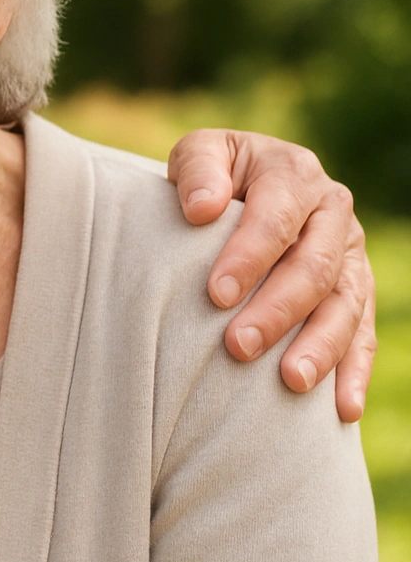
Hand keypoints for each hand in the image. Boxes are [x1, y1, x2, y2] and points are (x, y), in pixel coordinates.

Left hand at [167, 129, 374, 422]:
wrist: (243, 183)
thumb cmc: (212, 175)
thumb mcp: (200, 153)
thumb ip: (198, 170)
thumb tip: (202, 208)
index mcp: (293, 173)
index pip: (276, 218)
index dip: (248, 256)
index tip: (215, 294)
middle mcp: (332, 212)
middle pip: (313, 268)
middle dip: (276, 310)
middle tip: (236, 346)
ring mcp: (350, 254)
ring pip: (345, 305)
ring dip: (320, 346)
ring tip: (290, 381)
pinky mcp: (357, 289)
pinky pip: (364, 333)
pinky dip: (355, 370)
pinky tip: (342, 407)